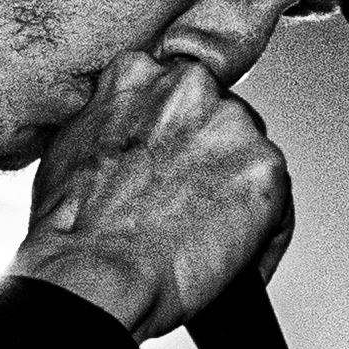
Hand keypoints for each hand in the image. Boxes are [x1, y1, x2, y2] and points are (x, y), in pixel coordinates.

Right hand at [6, 48, 291, 340]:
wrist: (91, 275)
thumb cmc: (72, 228)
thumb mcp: (70, 145)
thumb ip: (110, 121)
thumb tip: (128, 136)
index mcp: (137, 73)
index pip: (179, 96)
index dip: (176, 140)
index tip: (170, 167)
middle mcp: (189, 86)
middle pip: (219, 121)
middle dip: (209, 163)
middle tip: (185, 209)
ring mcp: (231, 124)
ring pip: (250, 159)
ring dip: (236, 196)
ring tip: (202, 239)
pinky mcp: (265, 169)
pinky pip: (279, 205)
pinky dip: (261, 238)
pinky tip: (226, 259)